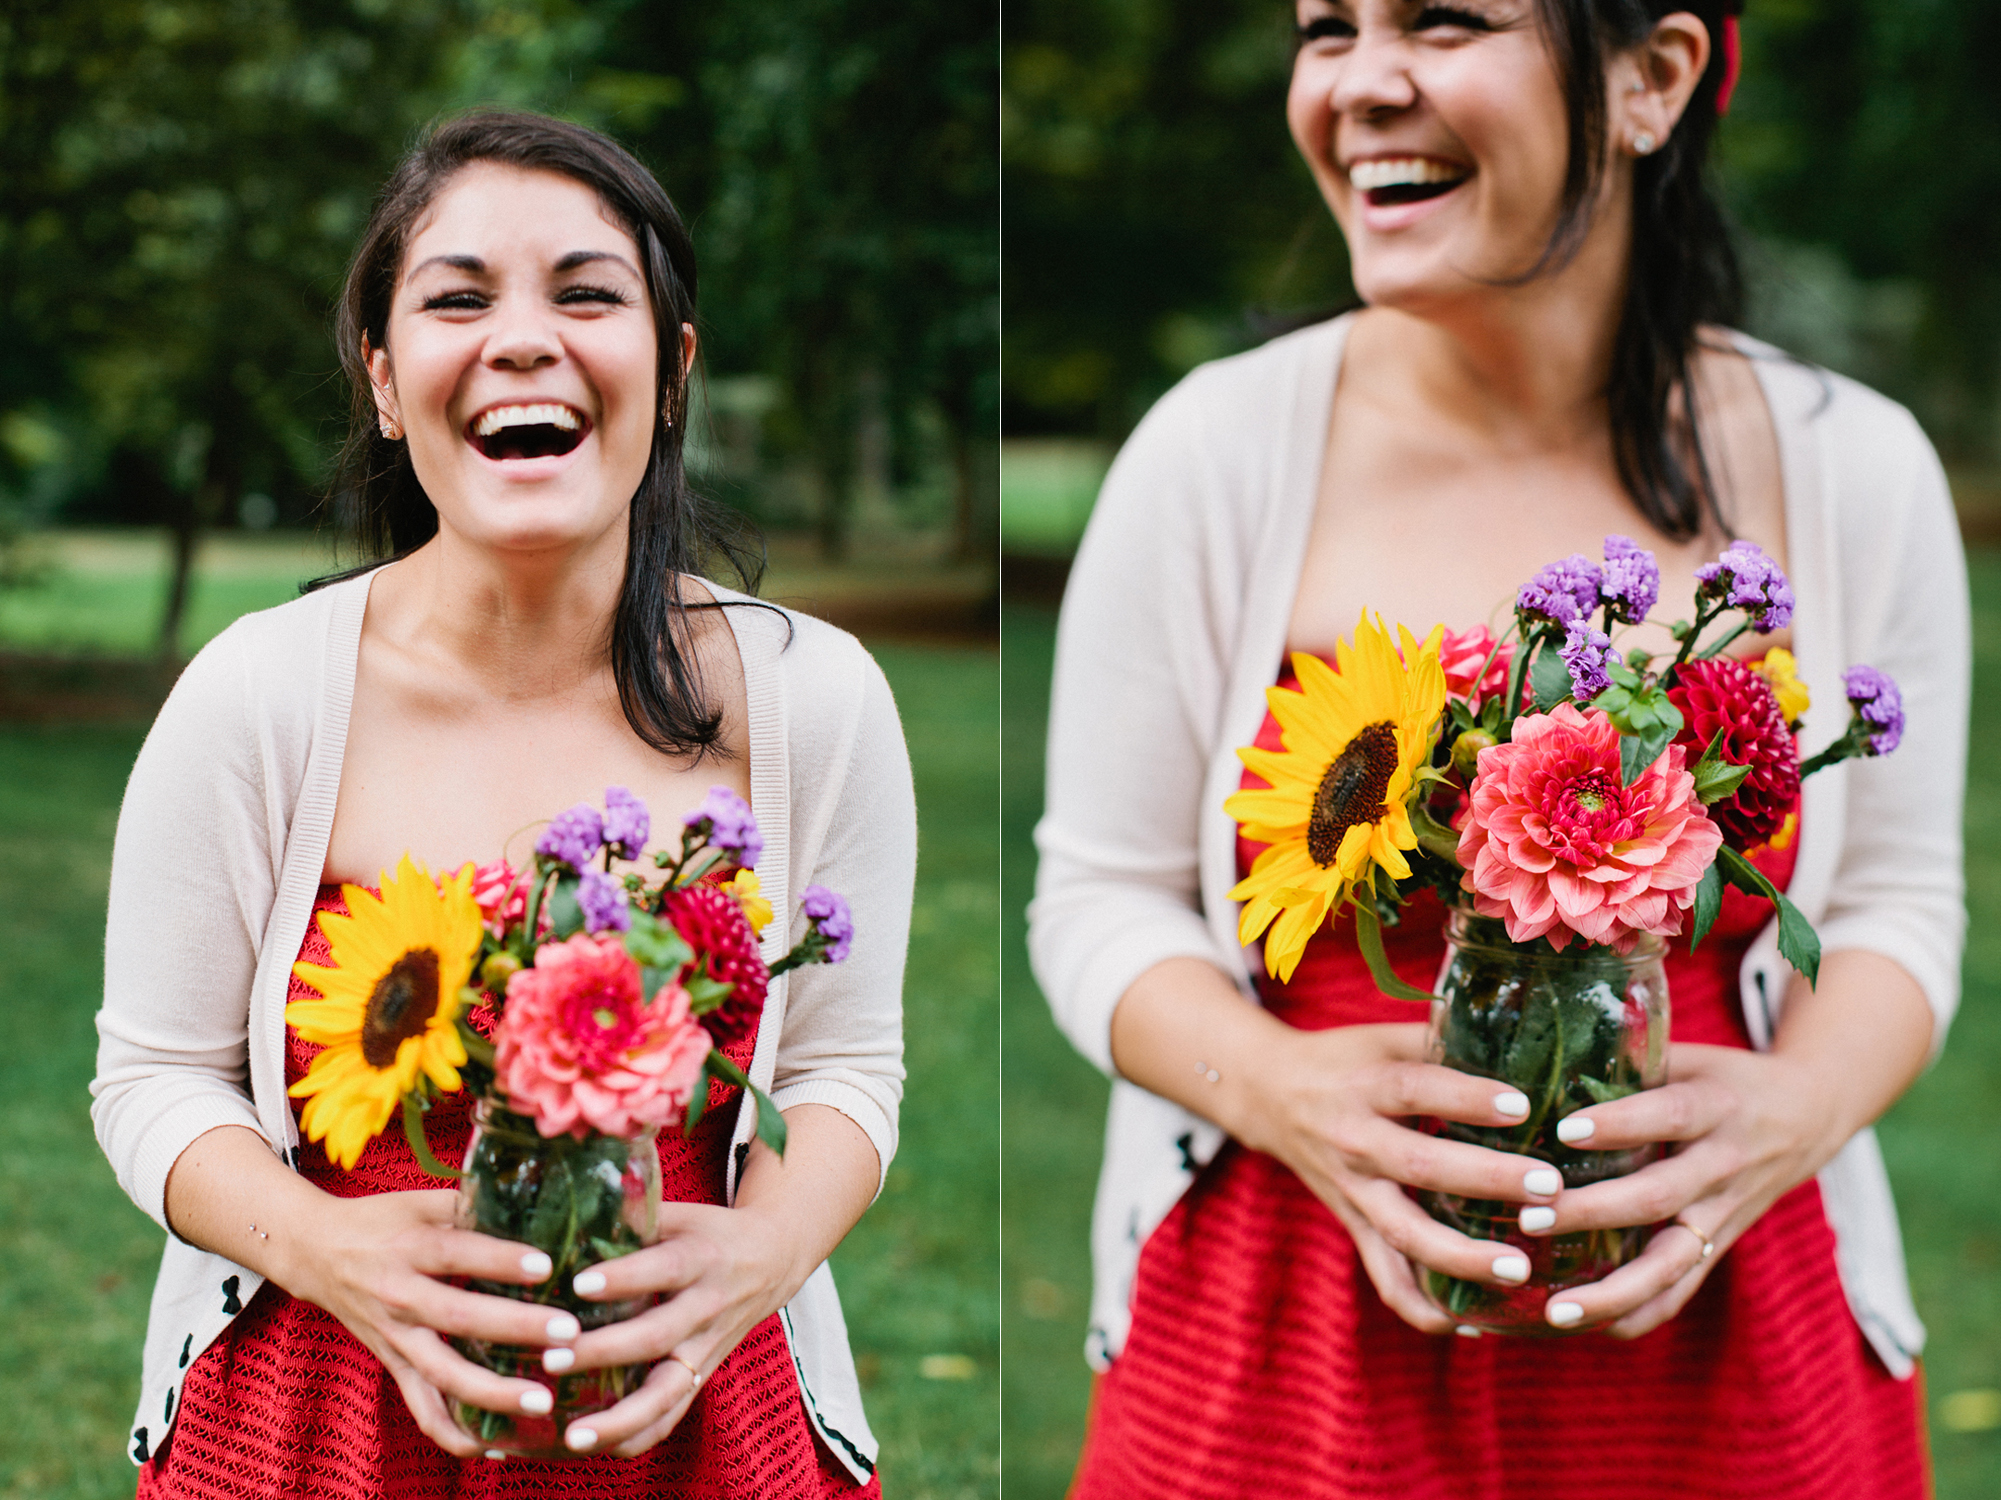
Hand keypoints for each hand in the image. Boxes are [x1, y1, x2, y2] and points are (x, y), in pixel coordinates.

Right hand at [282, 1189, 587, 1456]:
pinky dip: (455, 1434)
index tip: (548, 1266)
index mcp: (411, 1247)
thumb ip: (475, 1204)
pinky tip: (496, 1447)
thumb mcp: (422, 1201)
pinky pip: (422, 1410)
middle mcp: (400, 1296)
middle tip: (568, 1335)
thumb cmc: (381, 1221)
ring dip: (493, 1394)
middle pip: (459, 1318)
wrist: (315, 1253)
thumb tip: (540, 1201)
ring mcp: (395, 1338)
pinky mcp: (392, 1366)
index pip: (460, 1253)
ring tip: (543, 1401)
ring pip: (442, 1375)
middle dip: (516, 1328)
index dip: (502, 1260)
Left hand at [550, 1200, 799, 1455]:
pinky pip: (670, 1416)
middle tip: (552, 1358)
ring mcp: (706, 1349)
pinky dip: (634, 1437)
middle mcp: (707, 1308)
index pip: (663, 1270)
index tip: (578, 1284)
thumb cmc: (709, 1233)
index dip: (624, 1278)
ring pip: (667, 1393)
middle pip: (657, 1338)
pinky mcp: (701, 1376)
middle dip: (605, 1352)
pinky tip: (591, 1446)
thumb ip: (635, 1214)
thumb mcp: (682, 1213)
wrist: (772, 1260)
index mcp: (702, 1259)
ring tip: (572, 1435)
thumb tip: (573, 1201)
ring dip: (619, 1418)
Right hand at [1239, 1020, 1578, 1335]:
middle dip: (1486, 1180)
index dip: (1467, 1098)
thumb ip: (1444, 1038)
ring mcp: (1352, 1190)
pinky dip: (1424, 1309)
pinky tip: (1474, 1323)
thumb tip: (1527, 1029)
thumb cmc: (1344, 1059)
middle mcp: (1354, 1140)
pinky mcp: (1352, 1224)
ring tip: (1519, 1269)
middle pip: (1418, 1167)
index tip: (1523, 1105)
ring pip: (1402, 1235)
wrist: (1267, 1095)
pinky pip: (1385, 1278)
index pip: (1416, 1090)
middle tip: (1550, 1189)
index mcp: (1364, 1085)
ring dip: (1461, 1258)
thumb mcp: (1383, 1036)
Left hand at [1518, 1042, 1840, 1336]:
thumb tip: (1543, 1057)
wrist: (1810, 1115)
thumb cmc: (1725, 1078)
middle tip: (1530, 1218)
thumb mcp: (1688, 1056)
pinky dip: (1638, 1314)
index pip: (1667, 1116)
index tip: (1564, 1130)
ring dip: (1612, 1290)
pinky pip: (1682, 1290)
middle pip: (1659, 1196)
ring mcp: (1724, 1213)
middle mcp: (1723, 1165)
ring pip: (1672, 1262)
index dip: (1619, 1124)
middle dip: (1593, 1211)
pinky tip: (1588, 1327)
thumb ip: (1628, 1060)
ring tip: (1554, 1309)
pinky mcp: (1720, 1245)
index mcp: (1715, 1106)